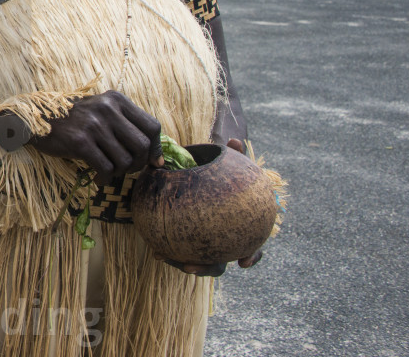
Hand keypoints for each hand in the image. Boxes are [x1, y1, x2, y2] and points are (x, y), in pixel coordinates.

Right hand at [28, 90, 161, 183]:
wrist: (37, 118)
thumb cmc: (75, 120)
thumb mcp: (102, 113)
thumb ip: (128, 129)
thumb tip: (158, 160)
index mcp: (117, 100)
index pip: (152, 127)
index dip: (155, 148)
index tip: (150, 161)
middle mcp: (107, 109)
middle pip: (142, 146)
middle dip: (138, 164)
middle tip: (127, 169)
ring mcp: (93, 125)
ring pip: (124, 161)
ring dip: (119, 173)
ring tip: (109, 172)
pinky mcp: (80, 141)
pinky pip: (106, 168)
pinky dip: (105, 179)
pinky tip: (98, 178)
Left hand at [164, 138, 262, 275]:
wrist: (209, 180)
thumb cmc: (223, 174)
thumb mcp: (229, 164)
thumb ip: (234, 154)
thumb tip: (234, 141)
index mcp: (240, 228)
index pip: (253, 246)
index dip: (252, 256)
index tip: (244, 263)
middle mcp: (224, 242)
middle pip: (219, 263)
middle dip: (206, 268)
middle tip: (191, 267)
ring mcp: (206, 245)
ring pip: (197, 261)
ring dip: (181, 263)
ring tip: (163, 257)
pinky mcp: (188, 243)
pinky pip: (179, 250)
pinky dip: (168, 252)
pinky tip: (155, 251)